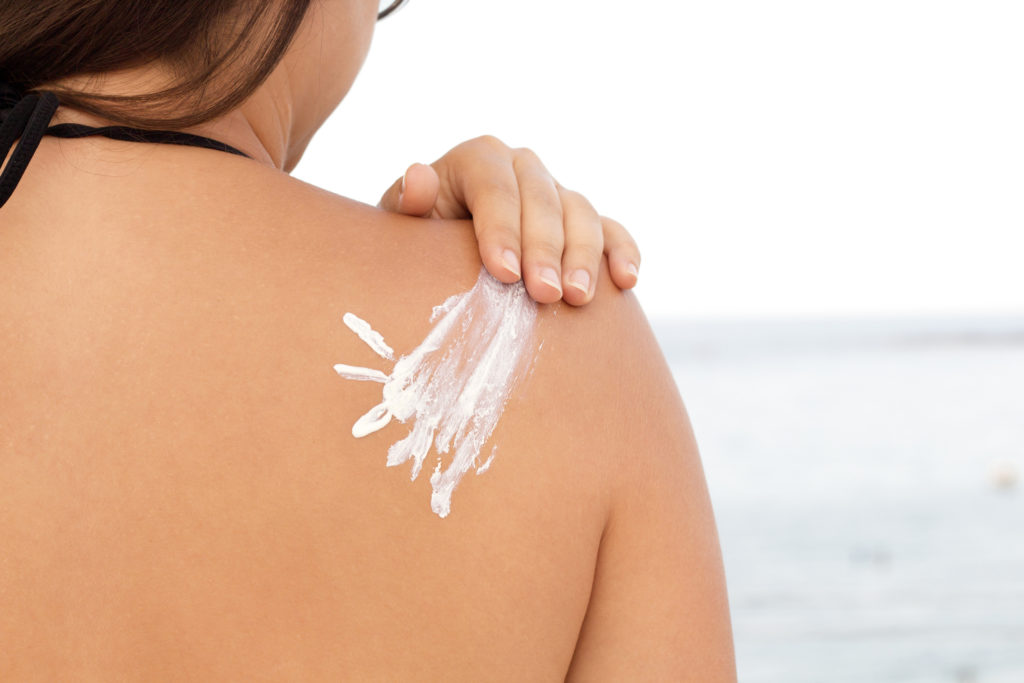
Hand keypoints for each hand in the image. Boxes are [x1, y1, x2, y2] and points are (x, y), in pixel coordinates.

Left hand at [376, 135, 639, 305]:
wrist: (442, 256)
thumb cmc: (419, 243)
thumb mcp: (404, 227)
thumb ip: (407, 204)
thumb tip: (418, 177)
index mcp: (478, 159)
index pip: (494, 185)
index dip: (501, 228)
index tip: (503, 273)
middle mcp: (522, 167)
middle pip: (542, 200)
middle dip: (545, 249)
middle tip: (544, 294)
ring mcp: (557, 193)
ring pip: (581, 213)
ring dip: (584, 256)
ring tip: (578, 298)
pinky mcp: (583, 222)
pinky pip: (611, 230)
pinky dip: (623, 252)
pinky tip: (626, 280)